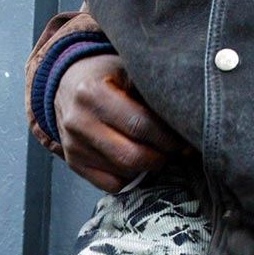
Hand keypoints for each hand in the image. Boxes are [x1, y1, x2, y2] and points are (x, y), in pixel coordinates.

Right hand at [54, 53, 188, 191]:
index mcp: (93, 94)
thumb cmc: (106, 76)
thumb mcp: (128, 70)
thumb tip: (187, 121)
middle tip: (176, 150)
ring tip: (158, 152)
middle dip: (162, 157)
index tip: (185, 140)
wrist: (66, 83)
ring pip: (124, 172)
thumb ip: (152, 92)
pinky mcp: (74, 163)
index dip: (169, 137)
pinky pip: (111, 184)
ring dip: (148, 167)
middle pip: (133, 156)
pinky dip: (130, 177)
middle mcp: (78, 122)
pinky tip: (137, 161)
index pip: (140, 125)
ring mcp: (74, 146)